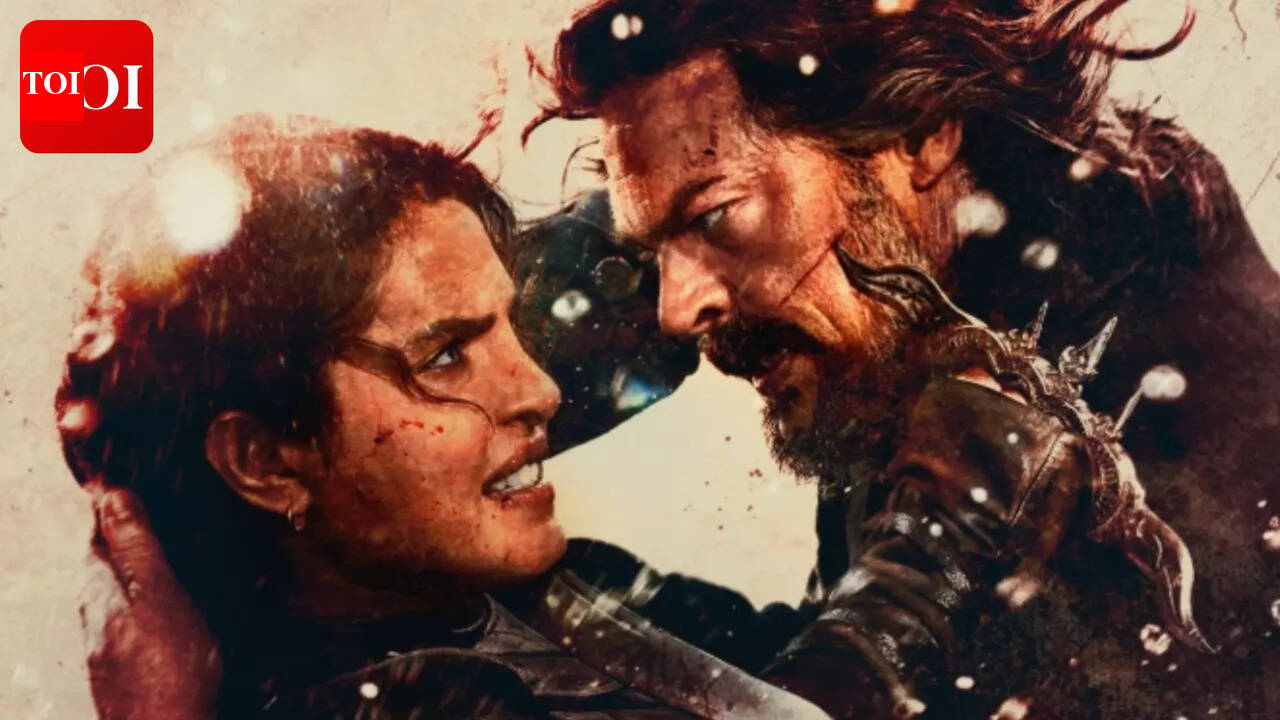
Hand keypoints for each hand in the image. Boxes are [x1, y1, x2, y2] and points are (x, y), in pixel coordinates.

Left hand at [79, 485, 220, 719]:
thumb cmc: (166, 669)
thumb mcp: (159, 595)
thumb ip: (137, 546)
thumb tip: (113, 494)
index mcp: (99, 583)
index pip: (99, 525)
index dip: (117, 499)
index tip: (141, 476)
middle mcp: (94, 606)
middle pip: (105, 552)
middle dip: (128, 526)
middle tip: (159, 501)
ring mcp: (106, 634)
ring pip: (117, 581)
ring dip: (138, 558)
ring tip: (168, 540)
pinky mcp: (122, 656)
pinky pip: (130, 607)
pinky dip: (146, 589)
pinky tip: (168, 595)